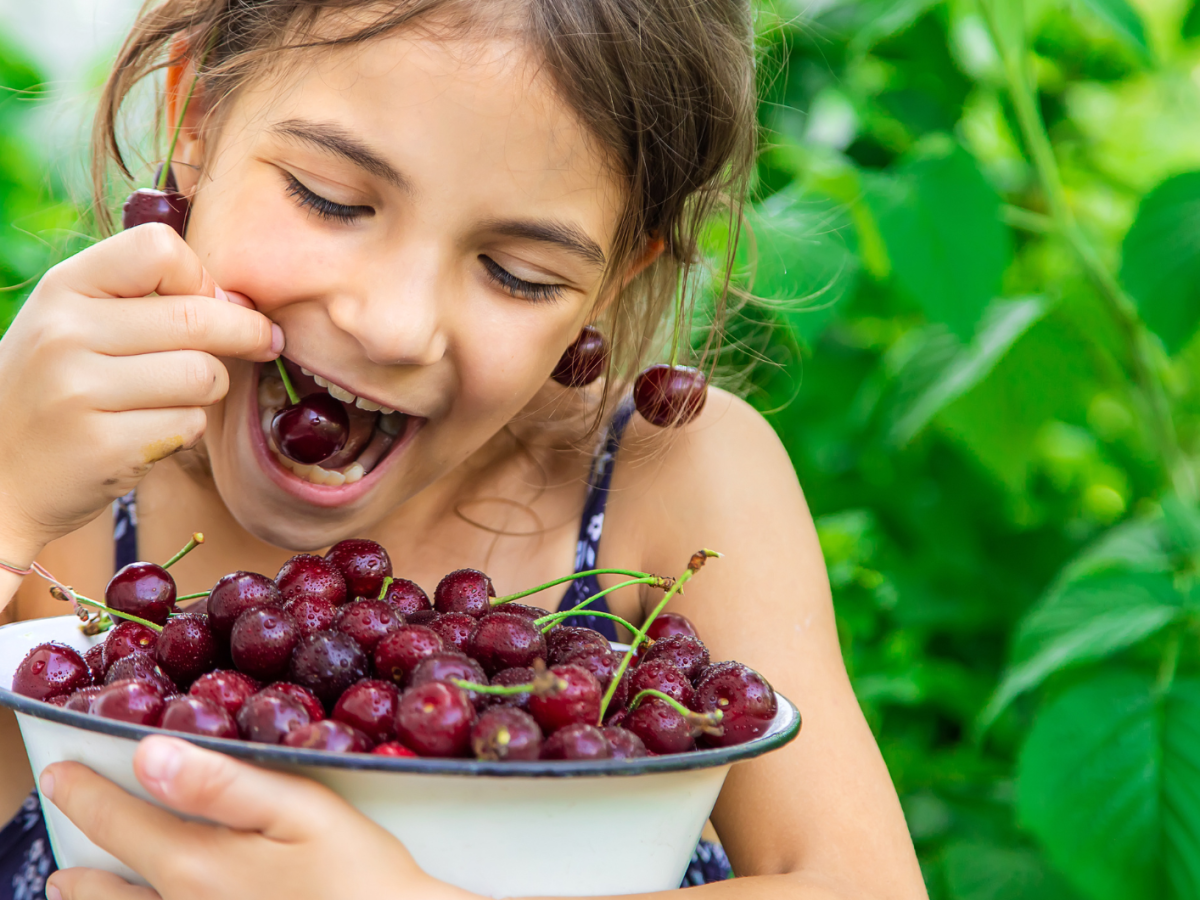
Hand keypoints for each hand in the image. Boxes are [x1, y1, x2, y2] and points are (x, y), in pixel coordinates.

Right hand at [0, 224, 281, 564]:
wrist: (2, 474)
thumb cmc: (62, 388)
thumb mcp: (80, 324)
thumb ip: (148, 301)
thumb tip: (244, 305)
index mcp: (63, 288)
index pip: (159, 248)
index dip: (202, 276)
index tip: (212, 300)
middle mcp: (65, 333)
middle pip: (199, 318)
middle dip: (246, 332)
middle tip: (265, 342)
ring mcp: (79, 391)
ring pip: (203, 374)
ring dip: (211, 386)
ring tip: (177, 394)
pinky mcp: (103, 445)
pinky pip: (189, 423)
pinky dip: (185, 427)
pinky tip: (150, 430)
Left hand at [40, 736, 473, 899]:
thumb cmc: (359, 874)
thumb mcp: (302, 810)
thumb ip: (224, 783)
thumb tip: (149, 753)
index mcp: (196, 865)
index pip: (120, 823)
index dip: (85, 793)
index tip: (60, 774)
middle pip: (106, 890)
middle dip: (79, 864)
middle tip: (64, 847)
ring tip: (73, 889)